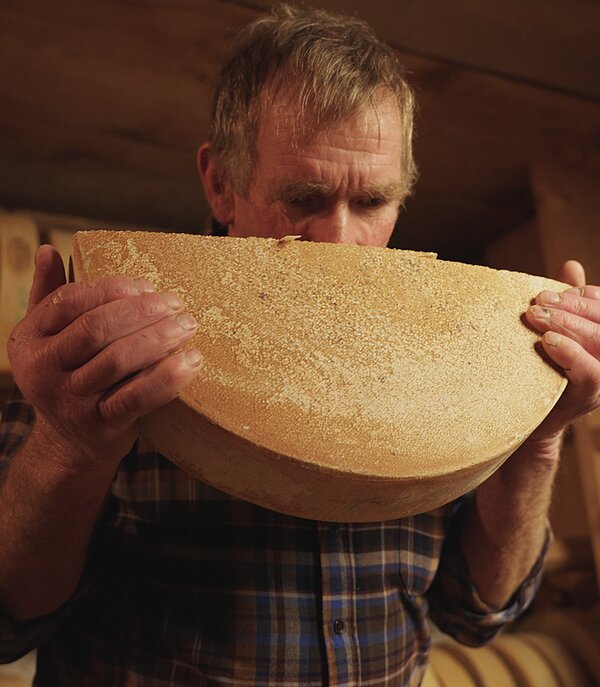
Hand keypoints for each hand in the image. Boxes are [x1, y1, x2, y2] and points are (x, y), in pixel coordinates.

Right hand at [8, 245, 202, 470]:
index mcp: (29, 339)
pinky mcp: (100, 425)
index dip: (113, 289)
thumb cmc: (69, 375)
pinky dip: (167, 377)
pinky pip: (137, 398)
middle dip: (142, 311)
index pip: (70, 300)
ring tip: (188, 325)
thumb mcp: (49, 337)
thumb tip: (46, 249)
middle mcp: (43, 369)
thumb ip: (48, 294)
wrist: (70, 443)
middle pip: (96, 328)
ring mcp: (70, 400)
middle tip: (177, 304)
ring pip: (118, 360)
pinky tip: (192, 361)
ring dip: (159, 338)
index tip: (148, 286)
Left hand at [525, 259, 599, 438]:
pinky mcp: (586, 397)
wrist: (523, 416)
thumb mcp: (552, 329)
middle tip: (537, 301)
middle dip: (570, 306)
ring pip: (599, 342)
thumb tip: (572, 265)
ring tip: (536, 316)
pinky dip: (570, 353)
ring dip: (566, 324)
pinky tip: (547, 342)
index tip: (552, 292)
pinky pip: (589, 373)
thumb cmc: (537, 368)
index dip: (584, 296)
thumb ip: (566, 302)